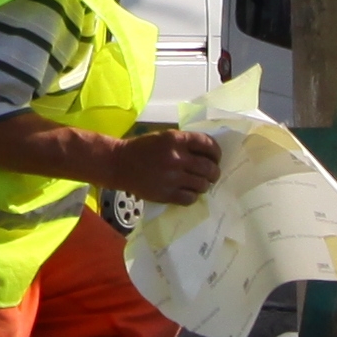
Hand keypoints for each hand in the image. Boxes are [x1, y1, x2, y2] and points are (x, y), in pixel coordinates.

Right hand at [110, 125, 226, 203]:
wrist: (119, 164)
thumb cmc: (142, 148)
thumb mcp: (164, 137)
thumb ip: (184, 143)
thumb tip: (207, 154)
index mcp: (176, 139)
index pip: (208, 144)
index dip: (216, 153)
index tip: (216, 158)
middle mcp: (176, 158)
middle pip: (208, 167)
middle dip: (214, 172)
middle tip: (212, 175)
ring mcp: (172, 177)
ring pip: (202, 184)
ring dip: (205, 185)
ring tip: (200, 184)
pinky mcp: (166, 194)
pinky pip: (190, 198)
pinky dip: (193, 196)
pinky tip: (188, 193)